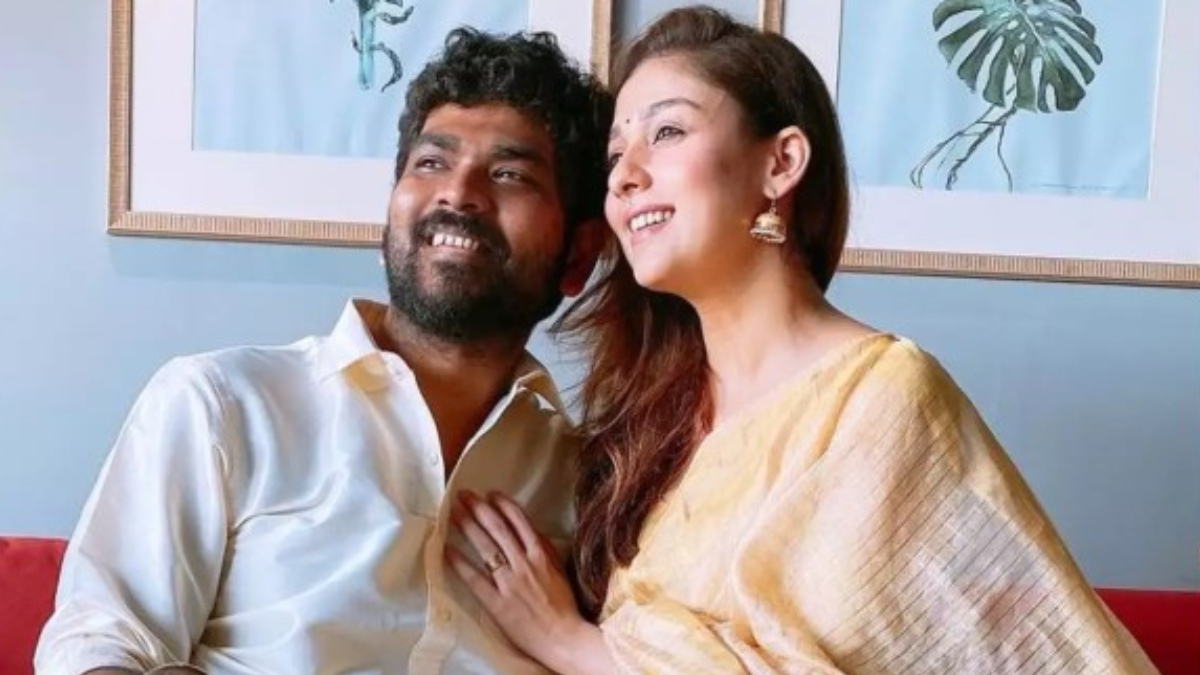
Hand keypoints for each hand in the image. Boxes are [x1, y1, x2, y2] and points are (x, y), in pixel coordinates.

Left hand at [446, 491, 611, 674]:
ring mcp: (509, 582)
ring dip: (468, 527)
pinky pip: (475, 578)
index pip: (519, 522)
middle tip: (464, 495)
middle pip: (498, 529)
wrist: (563, 636)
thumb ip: (545, 548)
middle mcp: (524, 563)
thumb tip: (531, 529)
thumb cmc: (563, 605)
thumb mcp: (559, 569)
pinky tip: (447, 550)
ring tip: (454, 513)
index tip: (490, 493)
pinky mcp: (497, 602)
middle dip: (479, 509)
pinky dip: (460, 563)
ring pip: (486, 547)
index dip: (503, 505)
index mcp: (541, 554)